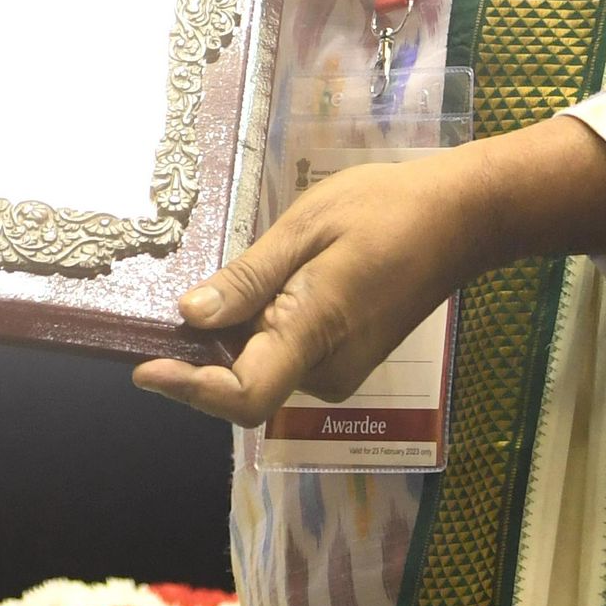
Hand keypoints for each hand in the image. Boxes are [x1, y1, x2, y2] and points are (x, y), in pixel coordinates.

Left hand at [131, 148, 482, 425]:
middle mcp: (328, 372)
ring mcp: (341, 371)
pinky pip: (285, 355)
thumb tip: (190, 317)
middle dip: (208, 347)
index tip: (144, 368)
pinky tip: (279, 279)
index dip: (189, 390)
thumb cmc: (385, 210)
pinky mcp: (346, 360)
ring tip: (259, 267)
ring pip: (263, 366)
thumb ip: (248, 279)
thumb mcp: (305, 229)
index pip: (243, 395)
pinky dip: (263, 328)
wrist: (460, 218)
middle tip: (195, 292)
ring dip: (238, 332)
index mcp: (316, 336)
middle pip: (244, 381)